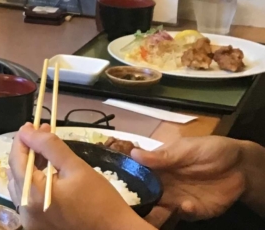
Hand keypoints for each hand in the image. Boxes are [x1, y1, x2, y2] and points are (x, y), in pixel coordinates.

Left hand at [7, 123, 150, 229]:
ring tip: (44, 149)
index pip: (16, 160)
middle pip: (16, 172)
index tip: (30, 124)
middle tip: (42, 133)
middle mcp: (25, 210)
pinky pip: (28, 198)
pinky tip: (45, 170)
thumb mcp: (75, 166)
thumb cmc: (100, 199)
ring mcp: (30, 220)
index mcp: (33, 195)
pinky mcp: (38, 225)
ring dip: (29, 165)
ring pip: (20, 185)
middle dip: (27, 150)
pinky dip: (33, 181)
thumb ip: (49, 146)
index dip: (22, 139)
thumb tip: (27, 131)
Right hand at [132, 137, 246, 219]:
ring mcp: (179, 197)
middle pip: (146, 194)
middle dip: (141, 198)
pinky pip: (183, 215)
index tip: (122, 182)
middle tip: (140, 199)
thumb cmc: (210, 149)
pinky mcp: (195, 210)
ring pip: (161, 207)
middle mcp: (165, 183)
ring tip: (163, 204)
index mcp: (159, 166)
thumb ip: (162, 156)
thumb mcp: (185, 148)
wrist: (240, 166)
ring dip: (159, 209)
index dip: (130, 179)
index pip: (138, 174)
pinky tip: (186, 205)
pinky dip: (183, 213)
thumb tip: (133, 154)